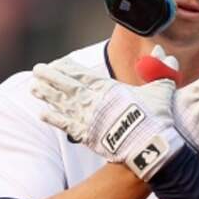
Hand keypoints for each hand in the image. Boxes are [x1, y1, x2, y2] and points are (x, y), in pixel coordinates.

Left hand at [31, 58, 183, 179]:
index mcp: (109, 88)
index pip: (83, 74)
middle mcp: (94, 100)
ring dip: (46, 95)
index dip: (68, 68)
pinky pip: (65, 125)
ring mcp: (88, 118)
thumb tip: (166, 53)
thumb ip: (160, 71)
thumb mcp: (161, 90)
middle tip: (37, 70)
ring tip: (33, 88)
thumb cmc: (156, 117)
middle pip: (67, 85)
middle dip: (50, 77)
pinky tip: (42, 114)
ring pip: (62, 103)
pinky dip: (53, 119)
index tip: (56, 63)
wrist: (150, 144)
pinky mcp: (86, 135)